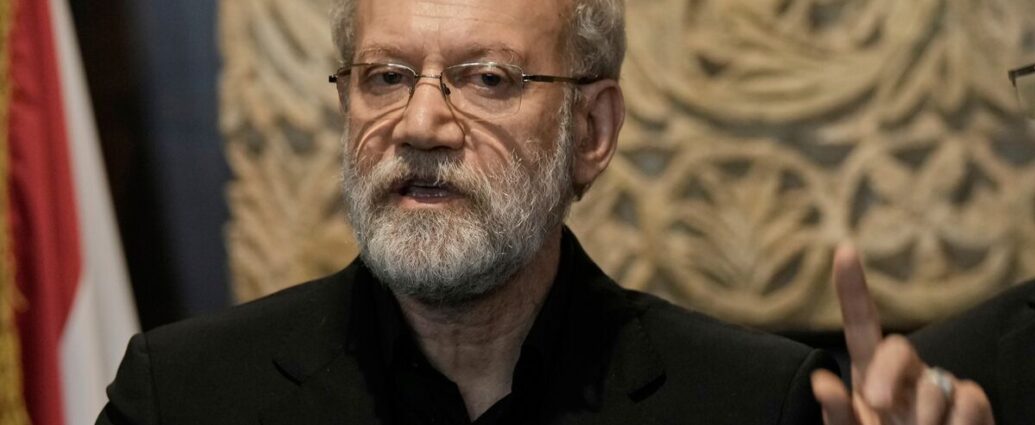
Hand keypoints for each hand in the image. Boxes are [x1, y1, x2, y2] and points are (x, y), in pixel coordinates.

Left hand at [810, 244, 994, 424]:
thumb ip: (838, 412)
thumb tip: (822, 382)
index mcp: (870, 373)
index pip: (862, 325)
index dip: (853, 288)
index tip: (844, 250)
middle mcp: (906, 372)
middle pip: (898, 348)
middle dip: (888, 373)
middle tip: (878, 404)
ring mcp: (940, 385)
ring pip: (935, 383)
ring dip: (923, 417)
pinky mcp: (973, 402)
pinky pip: (969, 398)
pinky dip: (957, 422)